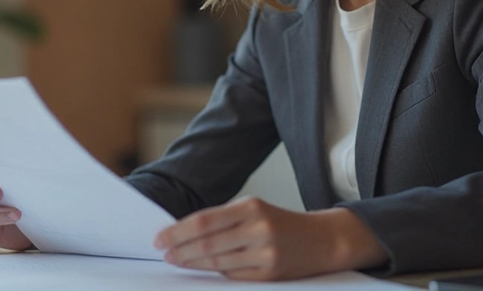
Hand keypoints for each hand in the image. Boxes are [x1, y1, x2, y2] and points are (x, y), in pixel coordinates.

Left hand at [153, 197, 386, 280]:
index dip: (178, 231)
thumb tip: (183, 232)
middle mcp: (258, 228)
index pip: (204, 220)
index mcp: (251, 207)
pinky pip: (233, 276)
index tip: (159, 237)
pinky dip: (215, 273)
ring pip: (217, 262)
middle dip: (180, 250)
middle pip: (207, 243)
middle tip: (163, 253)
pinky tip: (202, 269)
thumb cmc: (280, 223)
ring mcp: (265, 253)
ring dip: (192, 263)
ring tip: (176, 261)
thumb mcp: (254, 210)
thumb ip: (223, 220)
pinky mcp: (270, 273)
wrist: (322, 240)